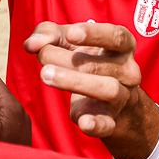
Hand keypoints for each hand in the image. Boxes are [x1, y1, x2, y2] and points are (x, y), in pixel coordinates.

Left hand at [24, 21, 158, 158]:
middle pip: (99, 64)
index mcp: (122, 47)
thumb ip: (49, 35)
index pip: (115, 37)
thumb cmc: (88, 61)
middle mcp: (128, 71)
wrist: (112, 103)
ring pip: (107, 89)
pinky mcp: (111, 121)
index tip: (71, 34)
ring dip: (74, 82)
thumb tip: (31, 44)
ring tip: (46, 74)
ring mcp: (123, 97)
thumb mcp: (70, 42)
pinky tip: (83, 122)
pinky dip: (96, 124)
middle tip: (42, 55)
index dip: (94, 34)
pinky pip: (107, 124)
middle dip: (67, 59)